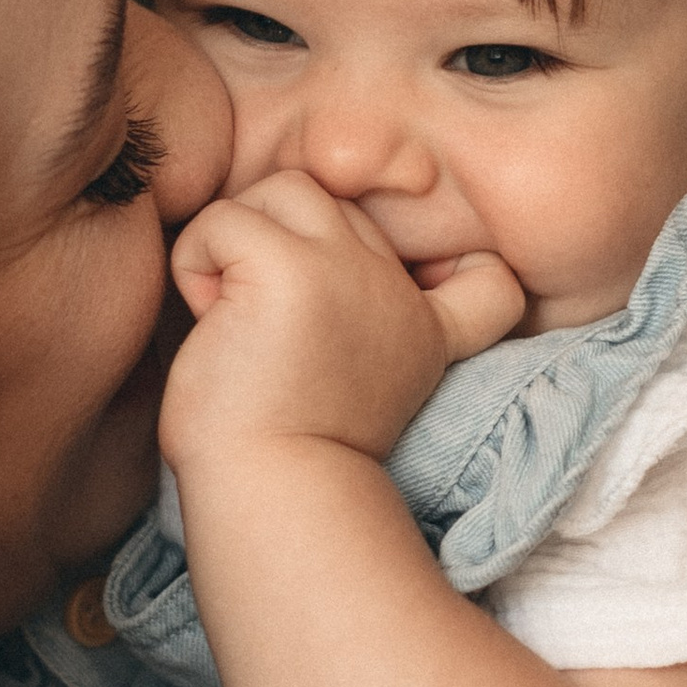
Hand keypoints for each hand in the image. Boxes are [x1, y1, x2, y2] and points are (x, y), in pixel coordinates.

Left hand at [161, 173, 521, 471]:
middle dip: (284, 248)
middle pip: (336, 206)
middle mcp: (394, 291)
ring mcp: (347, 271)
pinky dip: (197, 260)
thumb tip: (291, 260)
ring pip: (283, 189)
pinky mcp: (289, 268)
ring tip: (228, 315)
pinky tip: (210, 321)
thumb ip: (355, 325)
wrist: (273, 497)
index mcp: (423, 331)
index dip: (452, 262)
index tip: (400, 292)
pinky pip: (224, 219)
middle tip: (261, 330)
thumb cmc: (283, 458)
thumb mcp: (355, 386)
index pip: (489, 278)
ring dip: (237, 239)